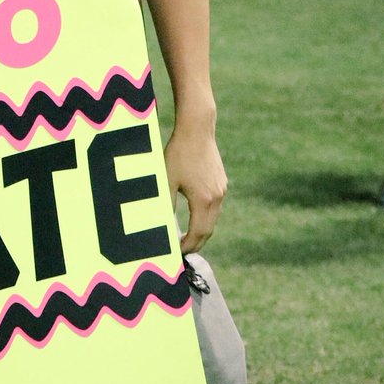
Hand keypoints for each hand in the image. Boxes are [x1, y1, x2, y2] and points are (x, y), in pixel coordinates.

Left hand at [164, 119, 226, 253]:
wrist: (197, 130)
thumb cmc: (178, 153)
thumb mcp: (166, 180)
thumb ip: (165, 204)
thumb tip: (162, 225)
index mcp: (204, 201)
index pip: (198, 234)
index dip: (187, 247)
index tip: (176, 254)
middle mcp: (217, 198)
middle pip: (208, 230)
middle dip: (195, 243)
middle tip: (181, 251)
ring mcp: (221, 190)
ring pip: (212, 219)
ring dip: (201, 230)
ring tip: (186, 238)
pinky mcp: (221, 182)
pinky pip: (214, 207)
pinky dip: (205, 217)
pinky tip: (194, 216)